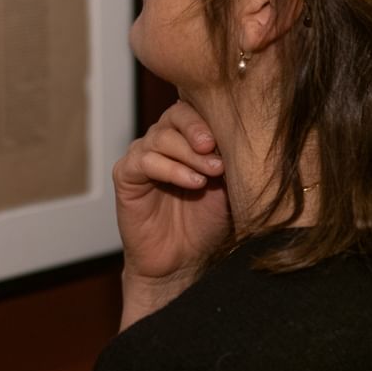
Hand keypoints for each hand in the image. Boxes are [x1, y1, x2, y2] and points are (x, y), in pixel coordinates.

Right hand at [113, 101, 230, 325]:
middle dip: (197, 129)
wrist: (182, 262)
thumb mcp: (227, 188)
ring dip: (188, 153)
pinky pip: (143, 161)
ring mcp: (142, 156)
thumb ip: (229, 160)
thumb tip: (245, 135)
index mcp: (187, 137)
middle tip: (214, 148)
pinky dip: (170, 169)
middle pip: (176, 115)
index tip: (233, 133)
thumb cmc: (206, 223)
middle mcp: (163, 140)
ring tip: (211, 173)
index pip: (196, 108)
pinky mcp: (125, 175)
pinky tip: (192, 183)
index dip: (212, 116)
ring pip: (160, 137)